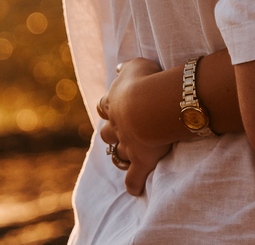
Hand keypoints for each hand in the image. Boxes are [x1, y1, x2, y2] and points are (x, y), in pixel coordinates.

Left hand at [97, 59, 172, 196]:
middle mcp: (117, 126)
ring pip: (118, 154)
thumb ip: (126, 68)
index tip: (111, 109)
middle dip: (111, 134)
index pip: (105, 106)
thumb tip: (117, 68)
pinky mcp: (141, 161)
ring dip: (120, 157)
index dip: (108, 108)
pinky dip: (134, 184)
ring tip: (124, 159)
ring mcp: (128, 145)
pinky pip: (134, 177)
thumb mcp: (136, 65)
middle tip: (118, 134)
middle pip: (107, 133)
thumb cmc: (146, 81)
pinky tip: (136, 190)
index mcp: (114, 103)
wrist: (150, 106)